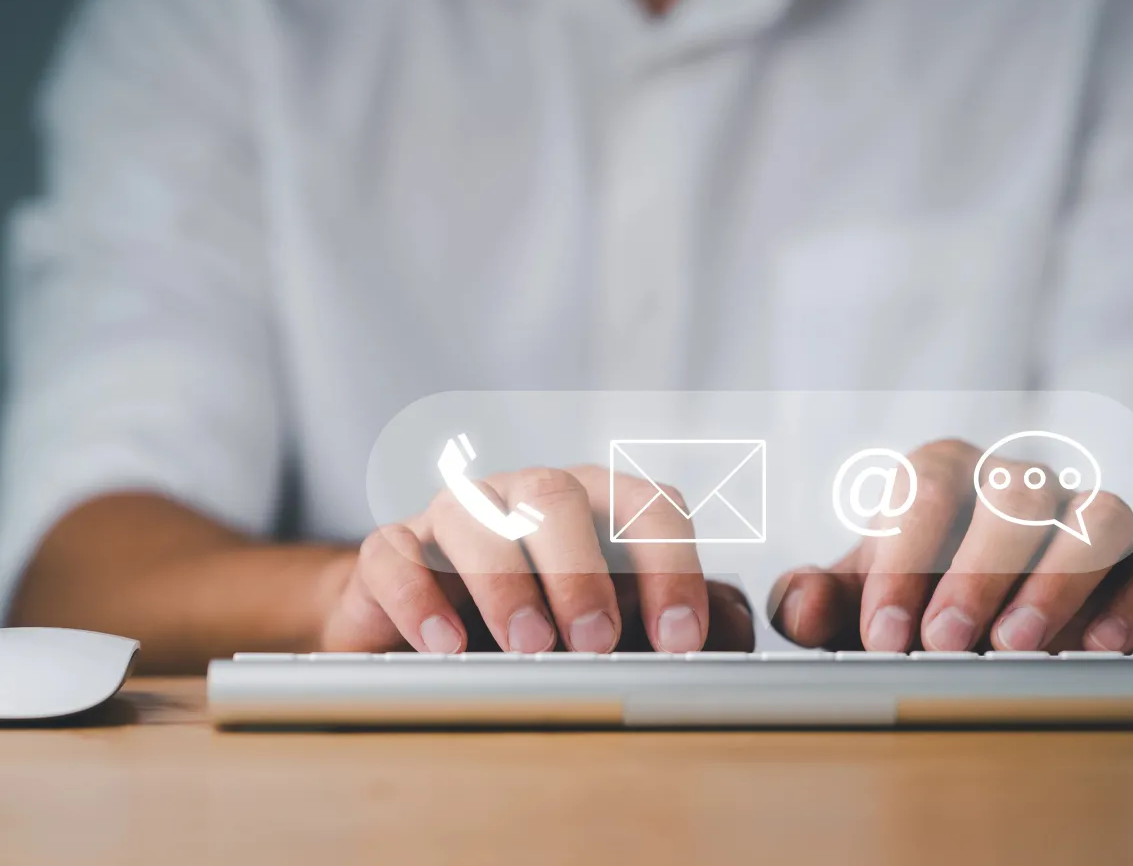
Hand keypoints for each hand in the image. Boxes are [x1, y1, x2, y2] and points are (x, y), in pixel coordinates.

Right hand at [319, 466, 753, 652]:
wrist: (431, 623)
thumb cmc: (544, 619)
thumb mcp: (613, 621)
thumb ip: (673, 622)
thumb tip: (728, 636)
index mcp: (598, 504)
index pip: (648, 508)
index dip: (671, 568)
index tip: (681, 641)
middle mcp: (528, 495)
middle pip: (558, 499)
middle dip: (583, 572)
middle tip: (597, 642)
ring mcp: (458, 514)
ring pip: (475, 516)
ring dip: (506, 583)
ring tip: (530, 647)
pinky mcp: (393, 547)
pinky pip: (395, 553)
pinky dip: (420, 596)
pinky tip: (447, 645)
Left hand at [770, 439, 1132, 652]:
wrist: (987, 610)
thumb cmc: (909, 598)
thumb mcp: (855, 600)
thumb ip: (813, 602)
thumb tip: (804, 604)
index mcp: (939, 474)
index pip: (924, 487)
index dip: (902, 559)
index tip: (884, 635)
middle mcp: (1014, 482)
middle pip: (1014, 494)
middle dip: (977, 572)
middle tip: (945, 645)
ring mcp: (1080, 515)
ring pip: (1095, 516)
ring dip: (1060, 579)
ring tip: (1019, 647)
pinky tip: (1098, 647)